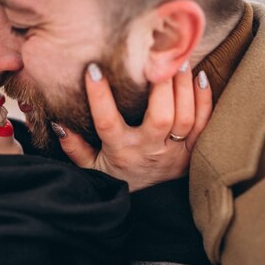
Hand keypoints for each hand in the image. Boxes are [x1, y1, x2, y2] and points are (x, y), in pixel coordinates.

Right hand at [53, 62, 211, 191]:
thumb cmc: (117, 176)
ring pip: (186, 118)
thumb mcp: (90, 166)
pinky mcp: (192, 150)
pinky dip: (206, 100)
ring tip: (179, 59)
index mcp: (121, 150)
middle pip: (162, 117)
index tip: (94, 69)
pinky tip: (201, 76)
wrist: (148, 206)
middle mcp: (149, 149)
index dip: (100, 97)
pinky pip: (204, 124)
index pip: (107, 122)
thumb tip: (58, 123)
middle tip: (158, 57)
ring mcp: (174, 151)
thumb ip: (74, 146)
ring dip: (184, 87)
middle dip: (162, 86)